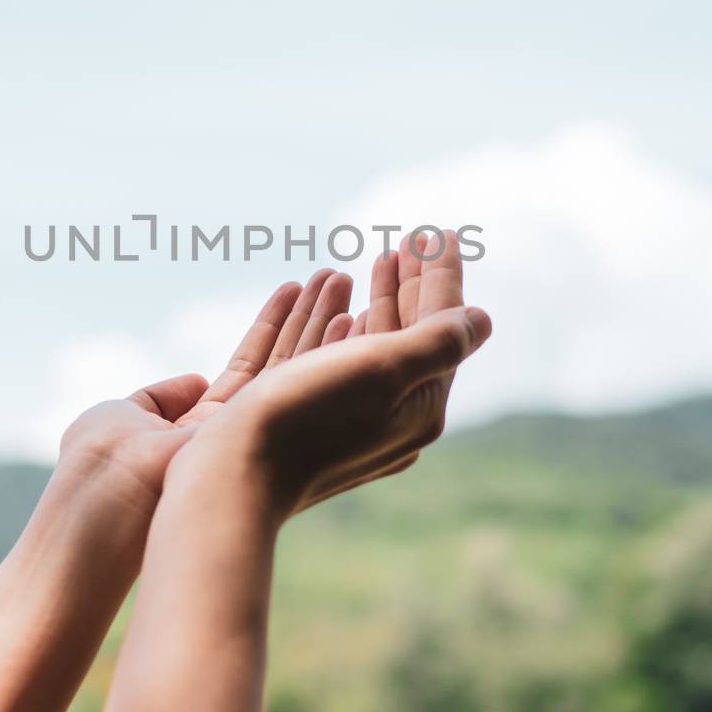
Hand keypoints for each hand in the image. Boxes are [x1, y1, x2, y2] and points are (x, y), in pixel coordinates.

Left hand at [56, 268, 355, 507]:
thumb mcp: (129, 412)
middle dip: (311, 317)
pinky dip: (334, 351)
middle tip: (337, 276)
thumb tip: (198, 380)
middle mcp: (243, 429)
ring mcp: (263, 436)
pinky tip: (352, 317)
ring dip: (327, 326)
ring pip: (303, 370)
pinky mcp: (277, 439)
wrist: (109, 501)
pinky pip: (309, 386)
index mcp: (209, 423)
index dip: (275, 325)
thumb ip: (164, 395)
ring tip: (345, 280)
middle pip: (285, 363)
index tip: (295, 288)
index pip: (252, 363)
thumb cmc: (104, 461)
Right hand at [176, 229, 490, 517]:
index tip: (437, 232)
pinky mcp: (298, 421)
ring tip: (370, 262)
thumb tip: (482, 320)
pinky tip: (319, 301)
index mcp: (417, 409)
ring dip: (370, 301)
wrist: (230, 480)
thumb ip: (437, 341)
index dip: (440, 277)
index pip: (440, 329)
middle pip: (406, 339)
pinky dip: (323, 325)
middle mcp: (386, 420)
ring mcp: (341, 422)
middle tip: (409, 242)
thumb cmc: (305, 418)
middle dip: (410, 287)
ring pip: (363, 349)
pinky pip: (319, 362)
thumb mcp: (382, 369)